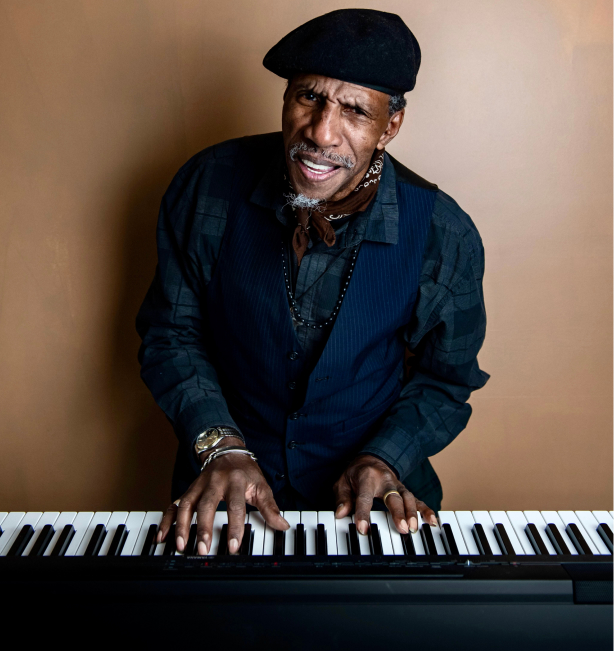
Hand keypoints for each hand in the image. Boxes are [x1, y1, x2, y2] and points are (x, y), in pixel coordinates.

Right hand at [157, 441, 288, 554]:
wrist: (227, 451)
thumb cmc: (245, 472)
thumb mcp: (261, 486)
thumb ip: (270, 507)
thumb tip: (282, 526)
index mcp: (236, 481)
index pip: (235, 506)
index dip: (234, 527)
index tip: (233, 546)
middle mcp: (215, 482)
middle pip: (207, 504)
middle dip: (204, 527)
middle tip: (204, 549)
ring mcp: (199, 485)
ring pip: (186, 504)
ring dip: (182, 526)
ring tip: (181, 546)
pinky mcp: (188, 490)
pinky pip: (174, 504)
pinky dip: (167, 520)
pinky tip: (162, 536)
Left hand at [333, 454, 436, 534]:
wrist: (371, 458)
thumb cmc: (355, 474)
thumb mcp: (342, 482)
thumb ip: (342, 498)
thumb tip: (341, 513)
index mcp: (366, 477)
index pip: (364, 497)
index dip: (363, 513)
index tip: (363, 529)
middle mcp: (385, 480)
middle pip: (393, 496)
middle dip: (398, 513)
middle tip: (402, 529)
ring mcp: (397, 485)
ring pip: (407, 497)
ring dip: (412, 513)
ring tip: (414, 528)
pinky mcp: (405, 491)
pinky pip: (417, 500)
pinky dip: (425, 510)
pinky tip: (432, 521)